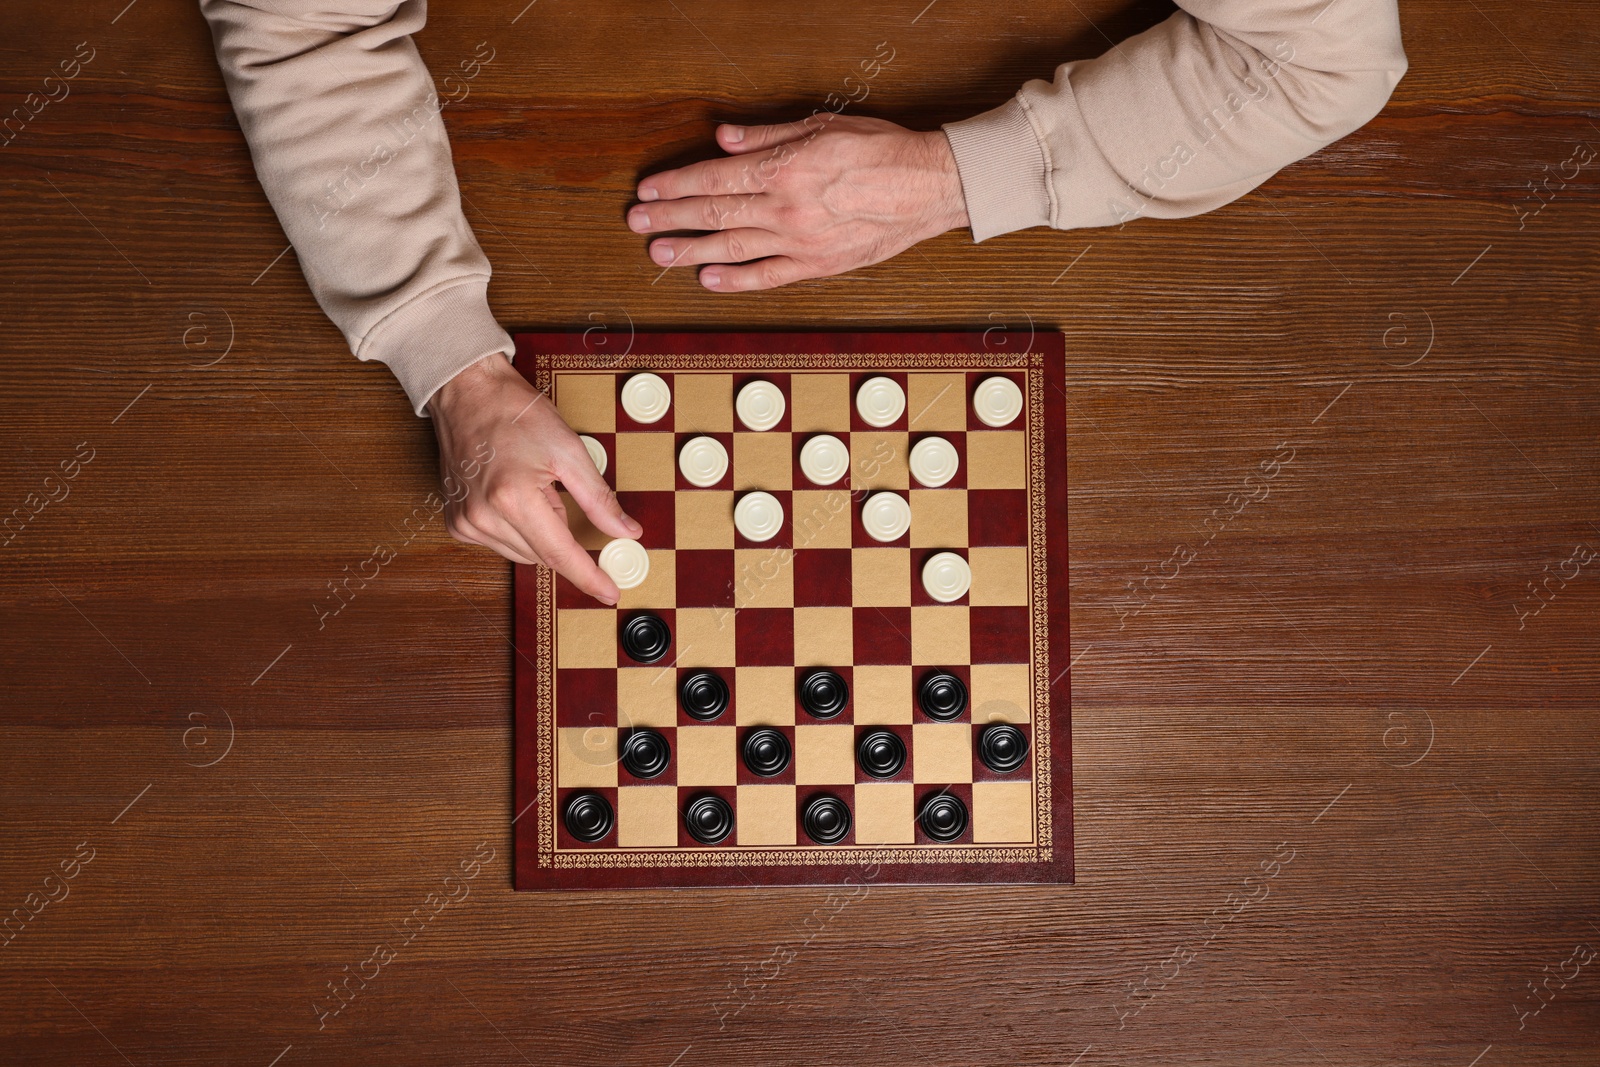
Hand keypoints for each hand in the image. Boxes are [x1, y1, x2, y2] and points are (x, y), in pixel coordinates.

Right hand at [429, 353, 640, 603]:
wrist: (466, 392)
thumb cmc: (514, 413)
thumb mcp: (568, 450)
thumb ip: (599, 498)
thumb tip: (627, 532)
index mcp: (513, 499)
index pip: (561, 555)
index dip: (590, 577)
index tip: (610, 593)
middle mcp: (484, 518)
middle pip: (543, 555)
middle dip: (562, 534)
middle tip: (556, 490)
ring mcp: (466, 523)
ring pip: (523, 554)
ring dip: (539, 532)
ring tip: (530, 487)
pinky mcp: (456, 523)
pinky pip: (500, 544)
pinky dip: (517, 529)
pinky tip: (511, 497)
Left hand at [629, 115, 968, 291]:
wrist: (929, 188)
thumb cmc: (881, 152)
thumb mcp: (823, 126)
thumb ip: (769, 136)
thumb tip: (724, 138)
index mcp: (785, 169)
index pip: (715, 177)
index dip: (677, 185)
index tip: (650, 189)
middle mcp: (786, 208)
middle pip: (714, 213)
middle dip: (671, 217)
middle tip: (637, 222)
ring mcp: (800, 241)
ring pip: (732, 247)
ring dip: (690, 250)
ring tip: (659, 252)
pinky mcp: (817, 265)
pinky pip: (767, 276)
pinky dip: (735, 280)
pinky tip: (708, 280)